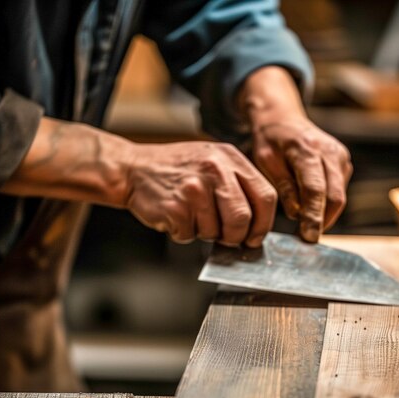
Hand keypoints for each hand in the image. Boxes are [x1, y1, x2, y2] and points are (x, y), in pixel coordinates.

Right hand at [126, 141, 276, 246]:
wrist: (133, 168)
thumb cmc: (175, 170)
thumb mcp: (212, 162)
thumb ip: (236, 185)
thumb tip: (255, 223)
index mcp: (230, 158)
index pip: (265, 196)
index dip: (263, 224)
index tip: (254, 236)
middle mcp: (215, 169)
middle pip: (242, 218)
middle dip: (235, 237)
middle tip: (225, 238)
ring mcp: (195, 188)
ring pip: (215, 231)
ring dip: (203, 233)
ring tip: (190, 215)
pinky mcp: (176, 207)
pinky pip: (190, 235)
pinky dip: (183, 233)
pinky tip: (175, 215)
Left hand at [239, 66, 352, 241]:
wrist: (283, 119)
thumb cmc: (270, 141)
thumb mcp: (266, 162)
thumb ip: (283, 187)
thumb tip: (296, 214)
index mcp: (307, 150)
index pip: (314, 190)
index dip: (313, 216)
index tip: (309, 237)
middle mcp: (329, 151)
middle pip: (334, 196)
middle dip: (322, 221)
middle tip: (307, 238)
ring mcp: (340, 155)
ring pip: (339, 196)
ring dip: (325, 214)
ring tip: (305, 225)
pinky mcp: (343, 162)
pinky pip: (339, 190)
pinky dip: (326, 204)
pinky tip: (310, 207)